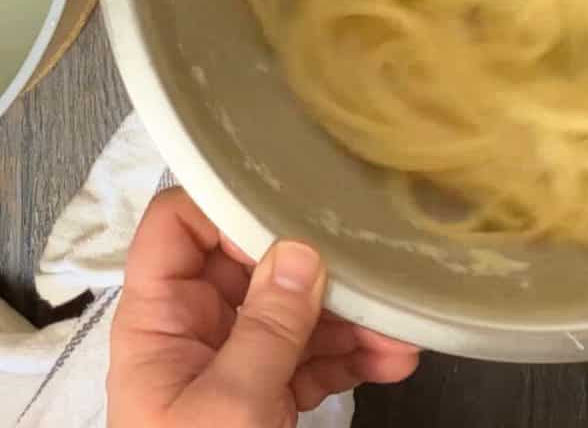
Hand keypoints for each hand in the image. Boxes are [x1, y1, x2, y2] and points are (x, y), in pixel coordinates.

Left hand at [107, 187, 418, 427]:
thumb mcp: (229, 407)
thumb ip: (267, 327)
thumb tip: (302, 248)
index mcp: (161, 319)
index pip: (177, 228)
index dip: (225, 206)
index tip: (293, 207)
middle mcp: (198, 327)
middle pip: (256, 264)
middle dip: (318, 269)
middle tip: (372, 274)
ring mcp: (237, 358)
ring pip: (296, 309)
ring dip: (352, 319)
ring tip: (400, 332)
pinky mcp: (270, 390)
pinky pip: (314, 354)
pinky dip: (353, 356)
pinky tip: (392, 359)